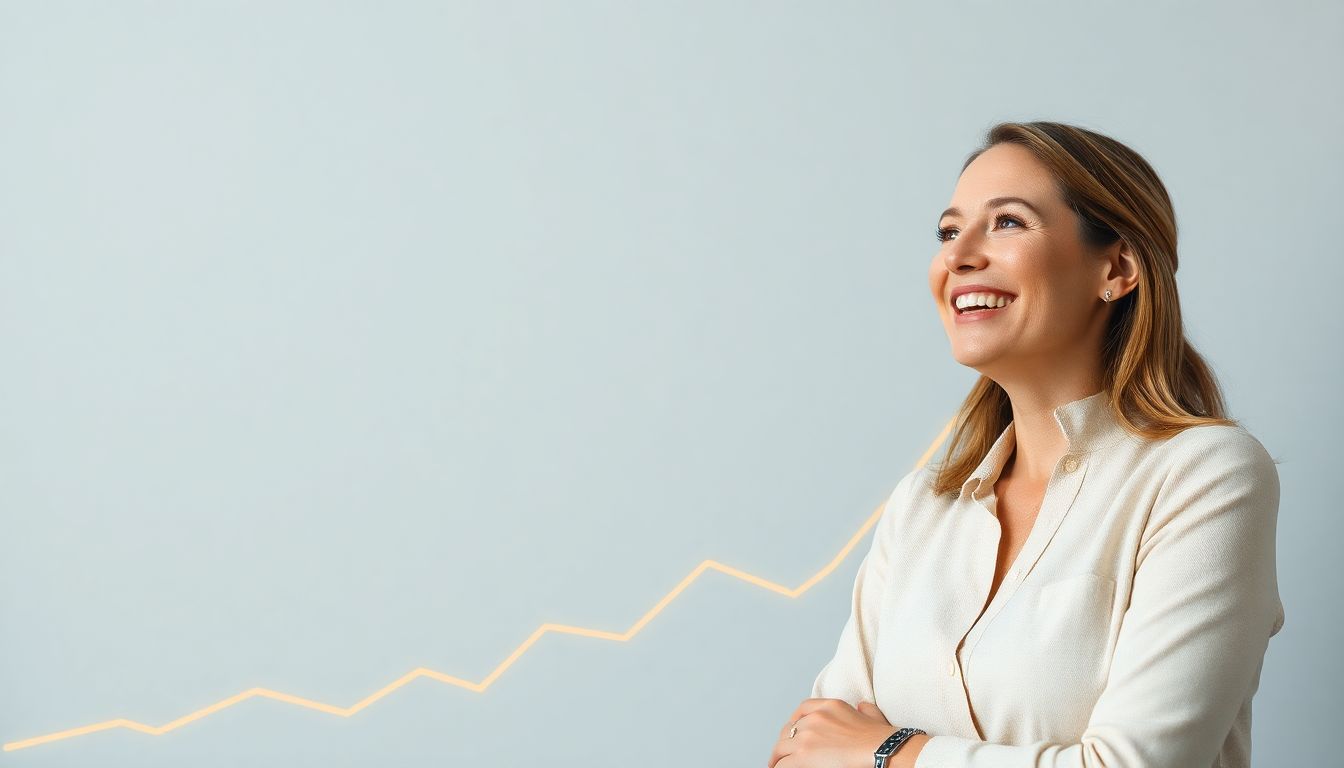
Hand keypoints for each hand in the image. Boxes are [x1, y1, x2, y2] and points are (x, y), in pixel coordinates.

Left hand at [766, 698, 897, 767]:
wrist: (882, 750)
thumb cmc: (881, 739)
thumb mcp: (872, 715)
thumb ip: (863, 710)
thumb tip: (862, 707)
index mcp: (830, 705)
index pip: (803, 709)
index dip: (794, 722)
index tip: (792, 732)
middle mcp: (814, 717)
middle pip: (789, 729)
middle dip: (785, 742)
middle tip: (782, 753)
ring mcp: (807, 736)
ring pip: (781, 748)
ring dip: (778, 758)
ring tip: (776, 766)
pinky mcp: (803, 755)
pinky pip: (783, 764)